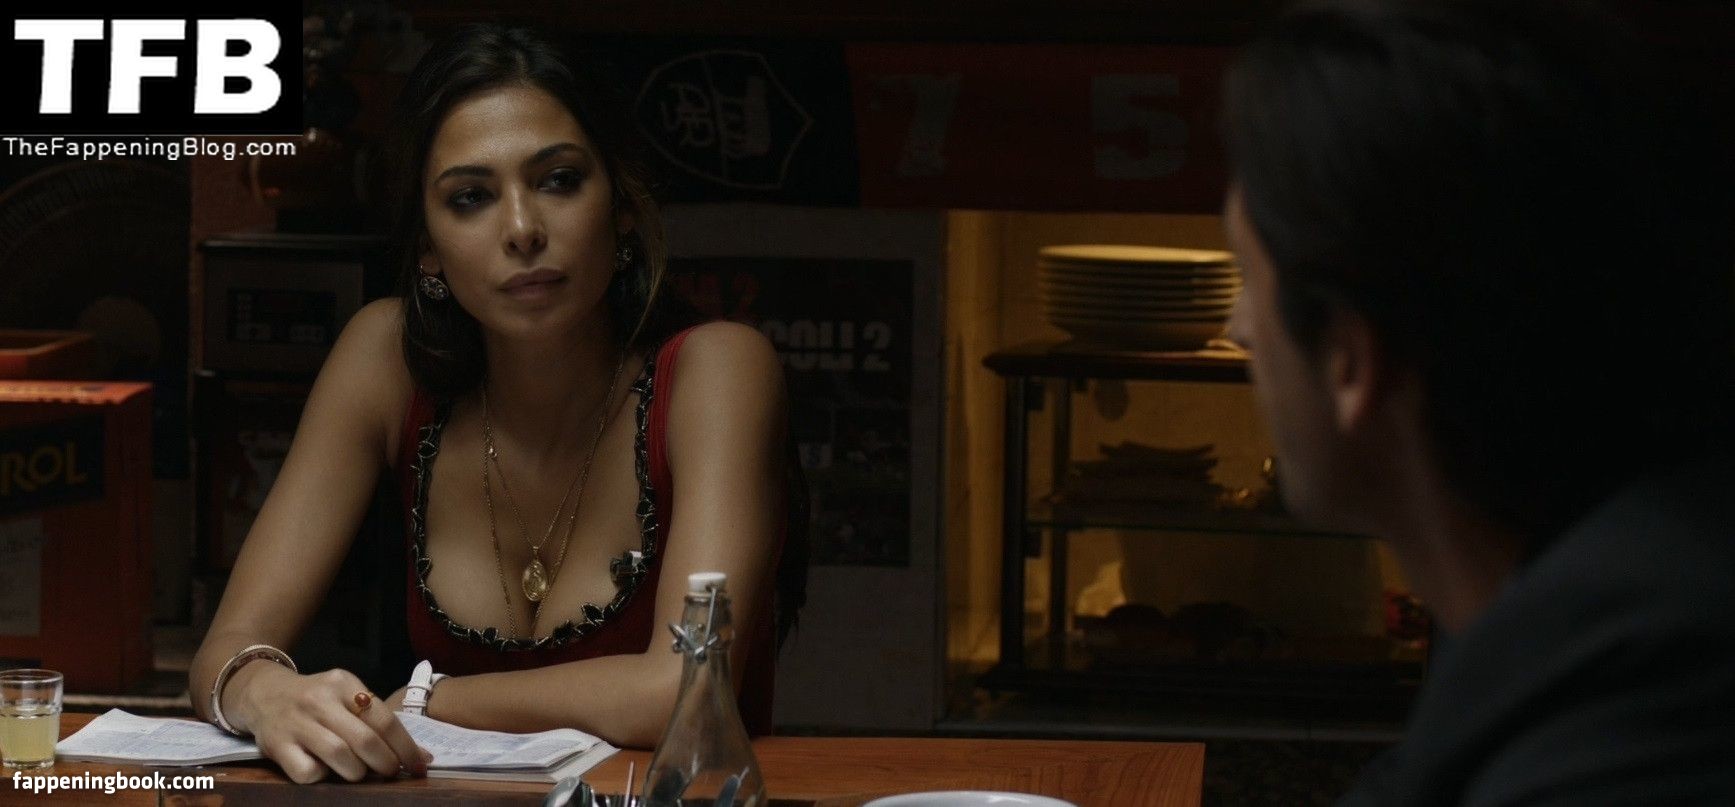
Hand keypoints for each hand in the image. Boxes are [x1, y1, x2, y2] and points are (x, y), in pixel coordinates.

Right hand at [228, 664, 431, 783]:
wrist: (263, 694)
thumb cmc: (317, 700)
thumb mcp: (346, 696)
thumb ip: (378, 721)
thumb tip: (421, 755)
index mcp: (343, 683)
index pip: (384, 719)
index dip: (406, 747)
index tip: (420, 764)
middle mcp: (319, 700)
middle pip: (364, 739)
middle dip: (386, 763)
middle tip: (392, 772)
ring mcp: (296, 723)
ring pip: (339, 756)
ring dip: (357, 772)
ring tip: (360, 772)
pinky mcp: (277, 746)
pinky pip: (308, 772)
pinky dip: (323, 777)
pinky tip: (325, 770)